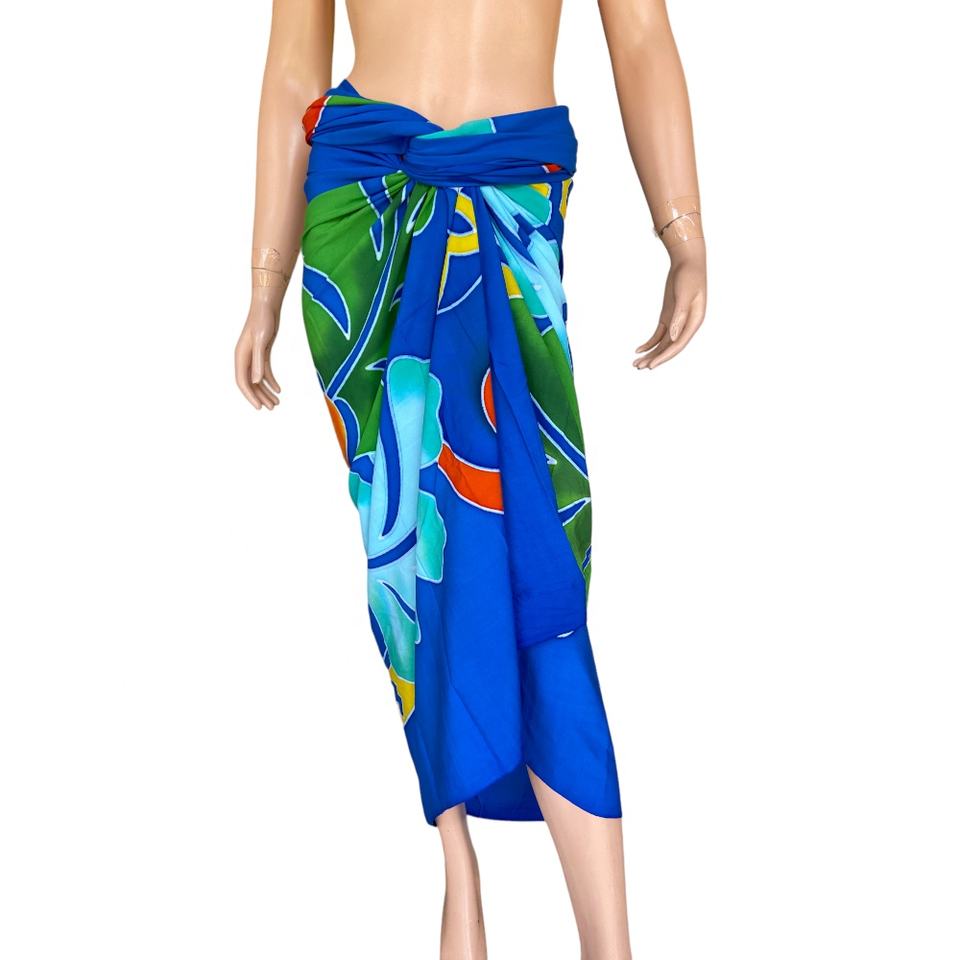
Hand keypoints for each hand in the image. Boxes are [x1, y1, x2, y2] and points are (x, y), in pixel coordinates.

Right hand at [234, 297, 281, 409]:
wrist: (267, 305)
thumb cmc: (262, 321)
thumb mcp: (262, 342)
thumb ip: (258, 362)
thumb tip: (256, 381)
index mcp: (240, 356)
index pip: (242, 382)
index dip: (250, 396)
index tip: (259, 408)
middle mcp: (245, 358)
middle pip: (250, 383)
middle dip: (260, 396)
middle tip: (272, 408)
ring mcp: (253, 355)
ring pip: (258, 379)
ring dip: (266, 391)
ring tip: (277, 402)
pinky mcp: (262, 352)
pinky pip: (265, 371)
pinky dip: (271, 381)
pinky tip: (278, 389)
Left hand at [634, 238, 706, 369]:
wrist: (688, 261)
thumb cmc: (689, 276)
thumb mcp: (684, 294)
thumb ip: (679, 316)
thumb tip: (672, 337)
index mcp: (694, 321)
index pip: (678, 345)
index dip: (664, 357)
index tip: (651, 365)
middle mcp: (686, 325)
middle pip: (669, 347)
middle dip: (654, 358)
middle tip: (638, 367)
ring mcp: (676, 321)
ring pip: (663, 343)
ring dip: (650, 353)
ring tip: (636, 363)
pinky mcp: (669, 316)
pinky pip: (659, 334)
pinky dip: (649, 343)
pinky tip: (639, 350)